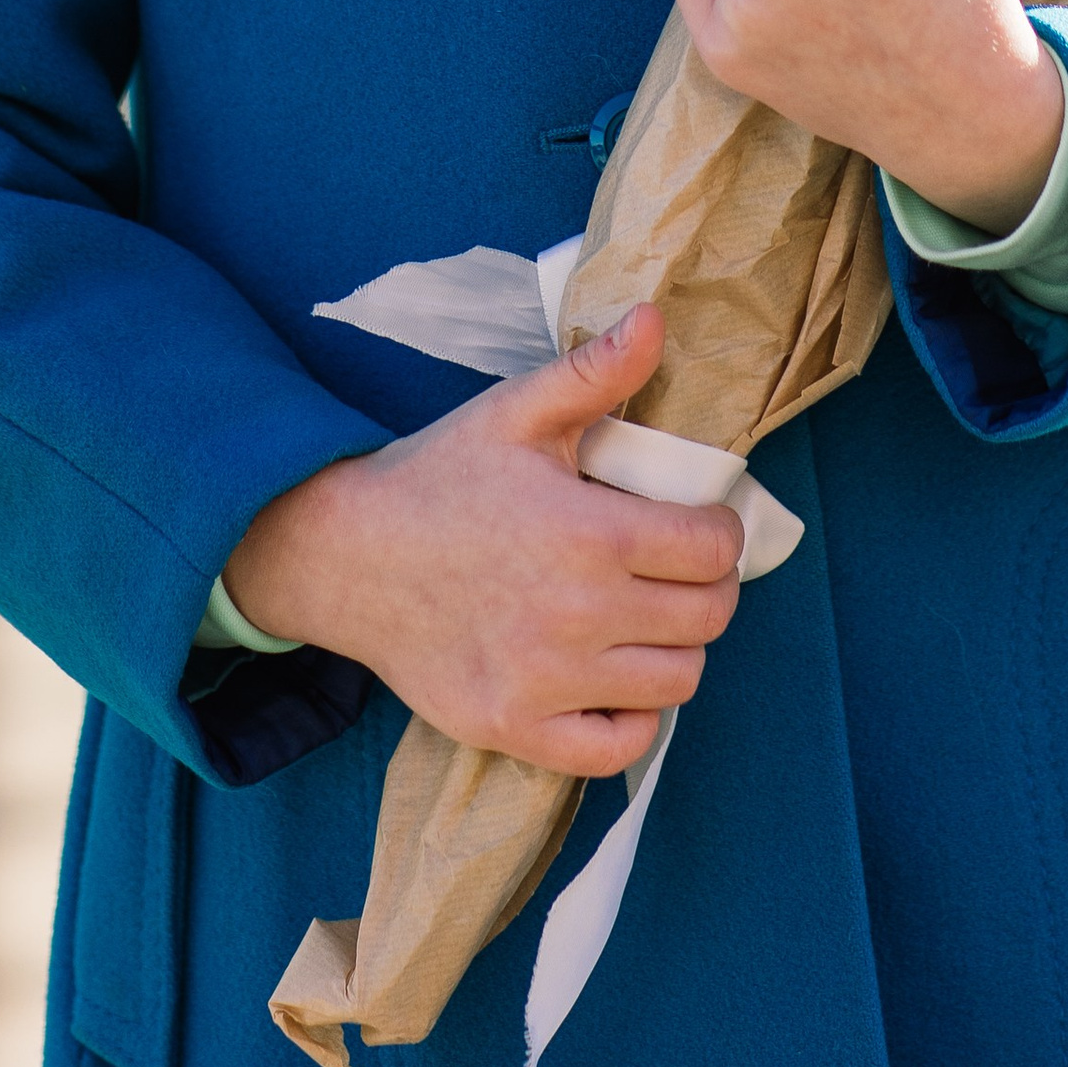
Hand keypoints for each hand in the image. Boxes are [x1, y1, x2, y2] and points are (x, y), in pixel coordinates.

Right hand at [221, 304, 741, 774]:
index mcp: (590, 533)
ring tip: (646, 617)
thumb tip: (656, 318)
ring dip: (676, 648)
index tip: (699, 522)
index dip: (720, 530)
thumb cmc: (439, 477)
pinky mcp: (517, 729)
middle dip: (709, 588)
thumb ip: (594, 372)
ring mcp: (548, 682)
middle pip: (707, 619)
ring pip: (675, 683)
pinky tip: (614, 677)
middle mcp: (579, 615)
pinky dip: (633, 719)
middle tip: (679, 569)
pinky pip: (618, 748)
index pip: (713, 549)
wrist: (347, 554)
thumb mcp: (515, 412)